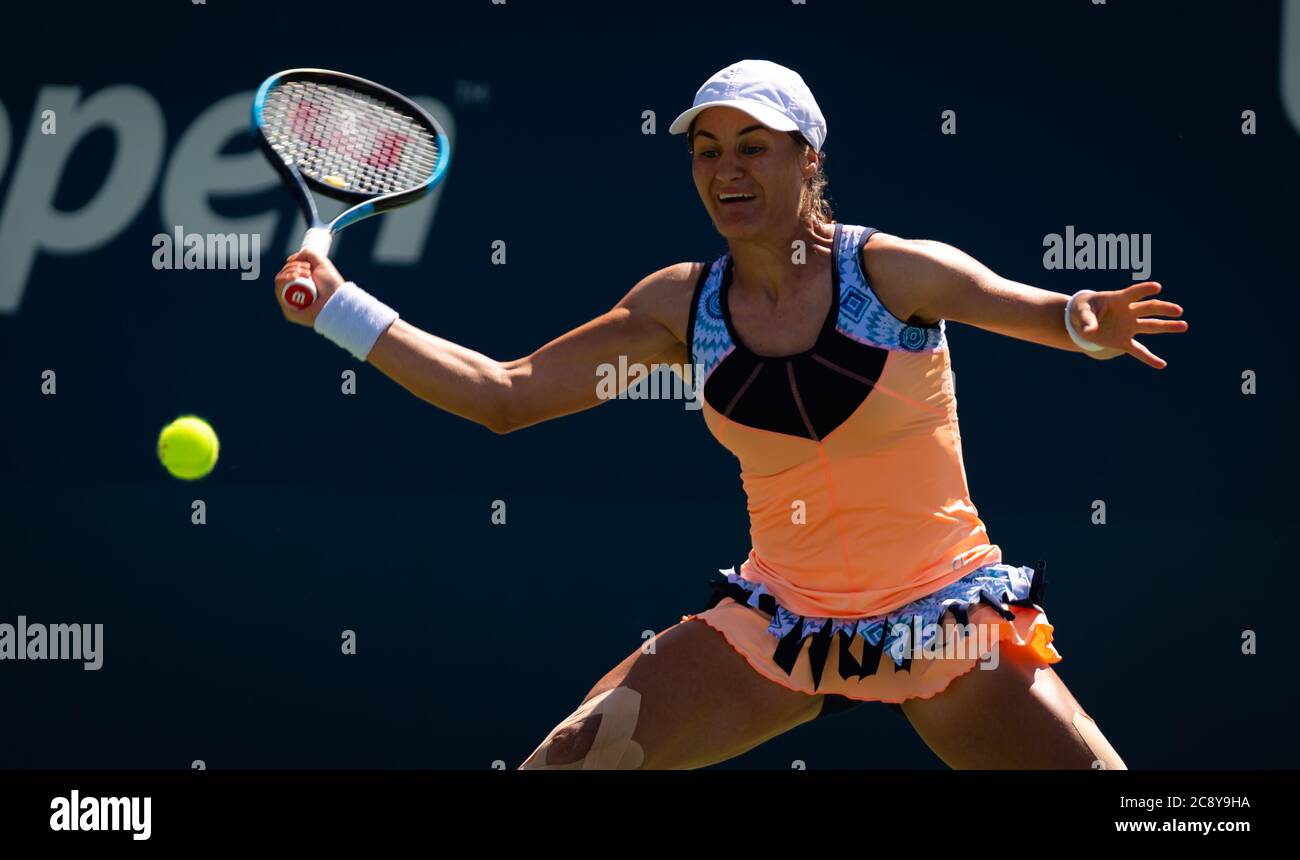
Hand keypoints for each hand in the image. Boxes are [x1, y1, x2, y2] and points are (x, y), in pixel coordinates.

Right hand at [273, 248, 345, 326]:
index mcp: (298, 283)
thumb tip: (289, 260)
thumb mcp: (321, 262)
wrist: (336, 298)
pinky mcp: (289, 311)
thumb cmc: (331, 283)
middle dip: (294, 268)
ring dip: (290, 273)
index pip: (286, 271)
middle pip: (282, 275)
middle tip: (308, 272)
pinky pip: (279, 293)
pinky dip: (283, 281)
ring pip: (279, 281)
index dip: (294, 264)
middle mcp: (292, 293)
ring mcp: (289, 302)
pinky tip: (294, 278)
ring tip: (306, 275)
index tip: (308, 266)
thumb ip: (308, 253)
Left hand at [1070, 282, 1187, 368]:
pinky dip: (1149, 358)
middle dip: (1163, 309)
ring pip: (1151, 326)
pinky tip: (1162, 365)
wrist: (1080, 321)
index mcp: (1117, 300)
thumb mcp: (1081, 312)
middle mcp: (1128, 312)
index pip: (1133, 293)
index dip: (1144, 289)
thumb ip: (1087, 321)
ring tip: (1184, 326)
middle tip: (1178, 310)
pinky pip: (1138, 351)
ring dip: (1167, 326)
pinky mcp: (1124, 341)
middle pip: (1149, 308)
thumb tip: (1090, 332)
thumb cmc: (1082, 310)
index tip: (1157, 287)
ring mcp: (1128, 326)